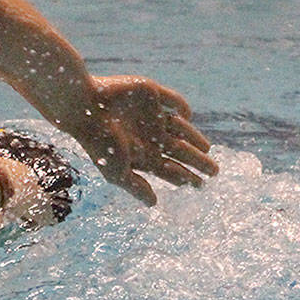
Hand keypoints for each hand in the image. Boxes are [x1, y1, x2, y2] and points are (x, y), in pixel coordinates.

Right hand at [71, 75, 217, 204]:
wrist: (85, 107)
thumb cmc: (98, 142)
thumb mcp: (117, 172)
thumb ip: (135, 187)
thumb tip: (154, 205)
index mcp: (141, 154)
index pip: (168, 168)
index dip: (185, 177)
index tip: (200, 185)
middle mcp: (148, 136)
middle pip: (178, 151)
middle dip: (197, 162)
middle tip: (214, 172)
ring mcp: (151, 115)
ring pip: (180, 129)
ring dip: (195, 138)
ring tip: (207, 149)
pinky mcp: (151, 94)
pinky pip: (173, 101)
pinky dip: (183, 108)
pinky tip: (188, 117)